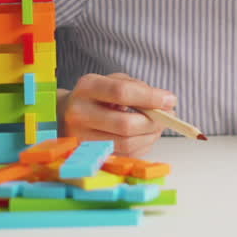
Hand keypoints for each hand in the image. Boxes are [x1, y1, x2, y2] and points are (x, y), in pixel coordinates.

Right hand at [58, 72, 175, 157]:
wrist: (65, 113)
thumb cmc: (98, 95)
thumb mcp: (114, 81)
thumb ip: (139, 88)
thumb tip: (167, 103)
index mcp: (87, 87)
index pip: (122, 93)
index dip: (150, 98)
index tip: (170, 100)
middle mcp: (79, 113)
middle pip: (125, 124)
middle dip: (154, 122)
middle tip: (168, 116)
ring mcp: (81, 138)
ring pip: (127, 143)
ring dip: (151, 136)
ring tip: (157, 126)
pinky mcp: (90, 155)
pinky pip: (125, 155)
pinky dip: (143, 146)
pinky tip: (144, 135)